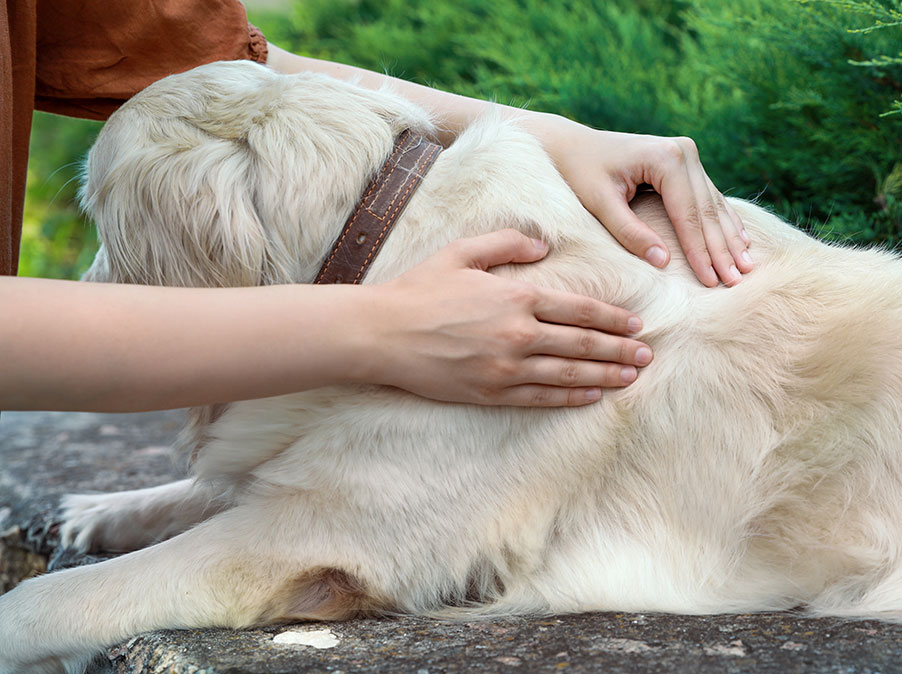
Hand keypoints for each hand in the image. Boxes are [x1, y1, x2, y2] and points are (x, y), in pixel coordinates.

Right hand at [364, 229, 652, 405]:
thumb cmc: (420, 289)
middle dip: (619, 350)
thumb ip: (507, 242)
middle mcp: (518, 334)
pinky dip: (571, 397)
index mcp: (516, 297)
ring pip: (568, 373)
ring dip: (604, 375)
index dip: (611, 317)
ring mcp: (506, 368)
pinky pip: (541, 397)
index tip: (635, 323)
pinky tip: (592, 397)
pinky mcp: (490, 392)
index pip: (578, 308)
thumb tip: (544, 244)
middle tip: (646, 355)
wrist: (382, 333)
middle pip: (582, 343)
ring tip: (631, 377)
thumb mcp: (462, 251)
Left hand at [535, 115, 753, 286]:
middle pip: (706, 211)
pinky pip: (709, 198)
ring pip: (713, 205)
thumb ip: (629, 232)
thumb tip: (662, 262)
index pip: (688, 215)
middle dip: (721, 249)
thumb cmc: (579, 173)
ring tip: (746, 268)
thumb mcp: (599, 203)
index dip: (700, 252)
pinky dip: (723, 222)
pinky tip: (740, 242)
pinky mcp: (686, 163)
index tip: (712, 281)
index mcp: (665, 158)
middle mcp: (683, 152)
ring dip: (729, 238)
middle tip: (737, 281)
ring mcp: (687, 155)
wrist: (572, 146)